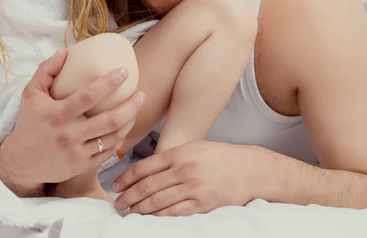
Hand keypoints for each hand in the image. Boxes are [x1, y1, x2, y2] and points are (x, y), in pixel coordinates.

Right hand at [0, 50, 145, 194]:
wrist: (20, 162)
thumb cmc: (28, 123)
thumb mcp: (30, 94)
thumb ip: (46, 71)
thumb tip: (65, 52)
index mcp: (57, 114)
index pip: (89, 96)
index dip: (109, 83)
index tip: (124, 71)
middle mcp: (69, 134)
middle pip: (110, 120)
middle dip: (131, 106)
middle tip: (141, 94)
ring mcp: (77, 152)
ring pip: (113, 137)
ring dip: (129, 121)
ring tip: (137, 107)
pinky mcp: (82, 166)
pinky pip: (108, 152)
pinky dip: (120, 138)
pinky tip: (125, 126)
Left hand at [112, 141, 265, 215]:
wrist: (251, 169)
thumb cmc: (222, 156)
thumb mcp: (194, 147)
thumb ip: (172, 157)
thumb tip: (148, 168)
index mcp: (179, 154)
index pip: (144, 166)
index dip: (126, 177)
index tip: (116, 185)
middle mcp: (184, 171)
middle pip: (147, 186)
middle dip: (129, 196)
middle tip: (118, 204)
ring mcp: (193, 189)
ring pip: (158, 202)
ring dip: (140, 209)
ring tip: (129, 212)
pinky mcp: (202, 205)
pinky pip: (174, 213)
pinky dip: (159, 217)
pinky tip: (149, 219)